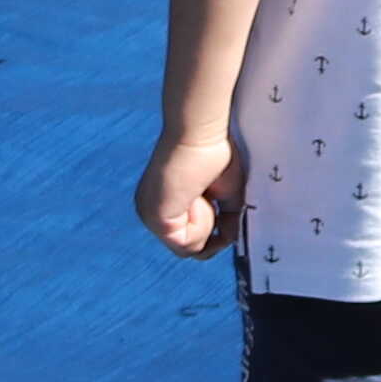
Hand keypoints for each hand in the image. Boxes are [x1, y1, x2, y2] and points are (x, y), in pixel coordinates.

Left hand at [134, 129, 235, 257]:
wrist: (202, 133)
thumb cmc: (214, 152)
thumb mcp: (226, 194)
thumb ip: (226, 220)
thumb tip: (230, 239)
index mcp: (161, 203)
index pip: (184, 237)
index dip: (209, 233)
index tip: (222, 215)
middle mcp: (150, 212)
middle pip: (187, 247)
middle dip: (209, 226)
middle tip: (209, 196)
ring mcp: (150, 217)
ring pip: (188, 248)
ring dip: (206, 223)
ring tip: (202, 192)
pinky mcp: (156, 218)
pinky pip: (187, 243)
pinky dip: (202, 223)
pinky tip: (196, 196)